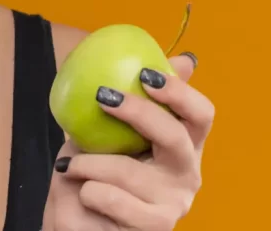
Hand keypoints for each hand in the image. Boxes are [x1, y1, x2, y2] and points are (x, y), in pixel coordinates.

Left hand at [42, 54, 214, 229]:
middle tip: (102, 96)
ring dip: (88, 162)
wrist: (76, 221)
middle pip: (175, 136)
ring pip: (128, 170)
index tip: (144, 73)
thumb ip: (131, 99)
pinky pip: (110, 198)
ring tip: (69, 165)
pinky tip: (81, 191)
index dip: (179, 92)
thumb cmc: (94, 173)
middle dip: (138, 112)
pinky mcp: (153, 228)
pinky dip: (86, 189)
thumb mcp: (106, 130)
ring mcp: (172, 206)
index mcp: (182, 147)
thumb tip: (170, 56)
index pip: (201, 114)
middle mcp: (186, 176)